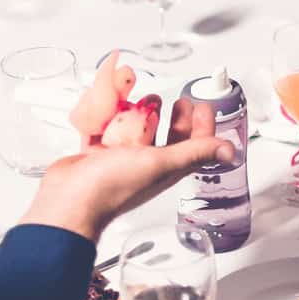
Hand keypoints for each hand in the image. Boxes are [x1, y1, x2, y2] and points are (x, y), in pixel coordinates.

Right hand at [25, 85, 231, 242]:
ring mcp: (118, 161)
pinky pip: (104, 131)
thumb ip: (194, 153)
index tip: (203, 107)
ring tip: (150, 98)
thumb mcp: (161, 163)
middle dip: (175, 119)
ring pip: (135, 133)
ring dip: (143, 114)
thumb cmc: (114, 186)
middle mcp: (144, 165)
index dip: (201, 127)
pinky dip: (108, 116)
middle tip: (180, 101)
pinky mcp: (94, 157)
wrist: (68, 201)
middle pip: (166, 139)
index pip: (192, 146)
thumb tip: (230, 152)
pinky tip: (111, 102)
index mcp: (164, 169)